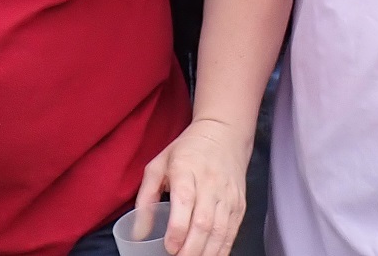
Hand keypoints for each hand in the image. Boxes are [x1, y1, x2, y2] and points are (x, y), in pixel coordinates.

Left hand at [134, 116, 250, 255]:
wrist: (224, 135)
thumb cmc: (186, 151)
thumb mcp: (159, 165)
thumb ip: (145, 198)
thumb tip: (138, 232)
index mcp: (186, 169)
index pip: (185, 201)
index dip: (177, 228)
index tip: (169, 246)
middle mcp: (210, 183)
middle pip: (204, 222)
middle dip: (190, 249)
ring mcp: (228, 195)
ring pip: (220, 231)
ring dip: (206, 253)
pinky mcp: (240, 205)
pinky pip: (232, 233)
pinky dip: (222, 250)